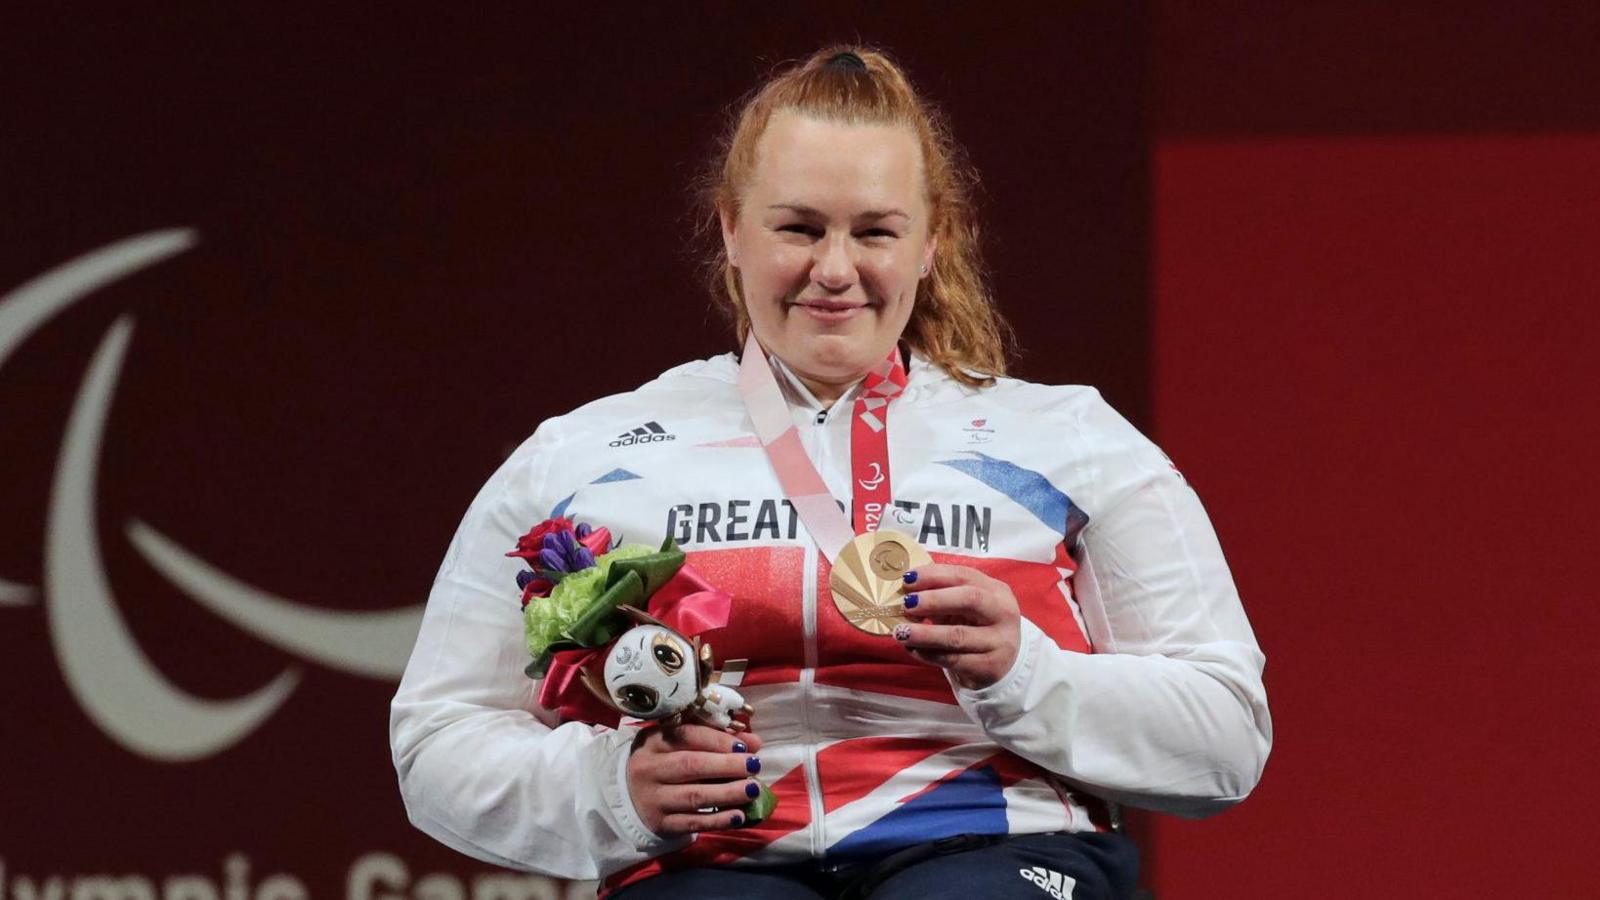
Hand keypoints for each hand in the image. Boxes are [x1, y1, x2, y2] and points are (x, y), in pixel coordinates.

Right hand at [626, 723, 764, 836]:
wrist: (630, 795)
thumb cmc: (664, 761)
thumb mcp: (682, 744)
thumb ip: (717, 739)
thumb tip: (754, 743)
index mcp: (653, 741)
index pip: (686, 735)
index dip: (718, 740)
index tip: (744, 747)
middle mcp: (649, 768)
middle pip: (690, 765)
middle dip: (726, 766)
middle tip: (754, 766)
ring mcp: (653, 798)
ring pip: (694, 796)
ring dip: (727, 793)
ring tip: (753, 790)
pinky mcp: (661, 823)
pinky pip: (693, 822)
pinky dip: (718, 820)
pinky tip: (739, 816)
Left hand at [893, 563, 1021, 689]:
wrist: (1001, 664)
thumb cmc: (975, 627)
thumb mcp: (965, 607)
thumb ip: (941, 595)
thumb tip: (905, 588)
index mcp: (996, 591)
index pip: (964, 575)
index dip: (934, 575)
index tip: (907, 579)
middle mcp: (1003, 613)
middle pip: (970, 599)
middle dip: (934, 600)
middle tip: (907, 604)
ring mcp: (999, 642)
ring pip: (958, 636)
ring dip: (925, 633)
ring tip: (900, 632)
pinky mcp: (990, 667)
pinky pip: (953, 660)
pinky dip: (928, 654)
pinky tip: (912, 649)